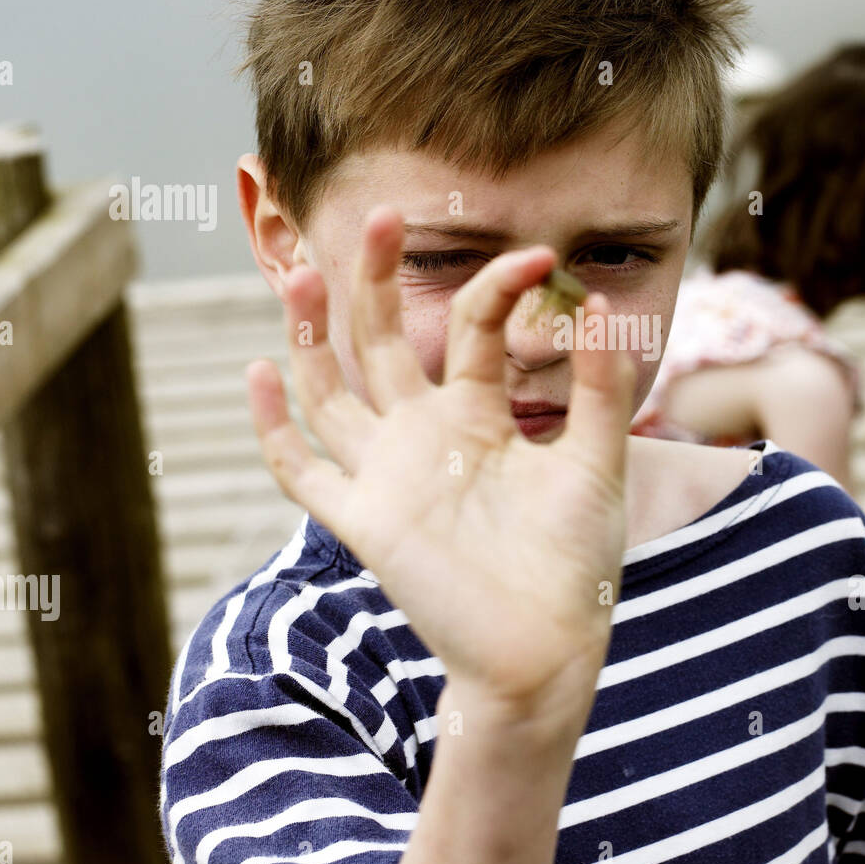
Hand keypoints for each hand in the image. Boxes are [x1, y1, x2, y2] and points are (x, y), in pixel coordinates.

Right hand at [246, 206, 636, 721]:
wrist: (548, 649)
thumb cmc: (576, 560)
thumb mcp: (597, 463)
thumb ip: (600, 390)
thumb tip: (605, 305)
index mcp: (480, 415)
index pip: (470, 328)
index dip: (498, 287)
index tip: (542, 257)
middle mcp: (426, 436)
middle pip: (381, 342)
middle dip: (376, 280)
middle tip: (384, 214)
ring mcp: (389, 475)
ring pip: (332, 391)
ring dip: (313, 336)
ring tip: (301, 274)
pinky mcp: (365, 522)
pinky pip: (304, 473)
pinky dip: (275, 429)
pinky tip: (259, 372)